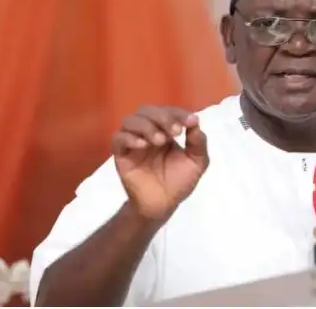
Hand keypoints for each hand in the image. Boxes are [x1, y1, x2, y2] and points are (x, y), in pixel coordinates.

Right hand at [112, 106, 208, 221]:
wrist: (162, 205)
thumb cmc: (179, 182)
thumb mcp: (197, 162)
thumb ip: (198, 142)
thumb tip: (194, 121)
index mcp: (165, 130)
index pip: (168, 112)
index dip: (179, 113)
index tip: (191, 122)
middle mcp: (147, 132)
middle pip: (147, 110)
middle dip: (162, 117)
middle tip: (175, 131)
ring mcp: (133, 142)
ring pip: (130, 120)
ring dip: (146, 126)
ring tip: (159, 141)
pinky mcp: (121, 155)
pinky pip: (117, 139)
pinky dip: (129, 138)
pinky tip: (143, 146)